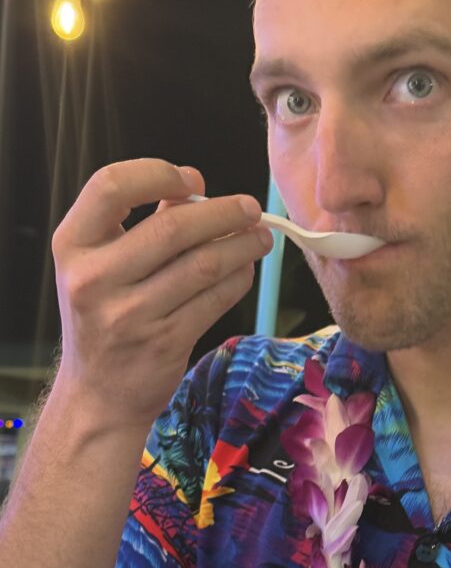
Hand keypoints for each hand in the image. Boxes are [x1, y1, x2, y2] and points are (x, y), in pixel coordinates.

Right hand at [51, 157, 273, 431]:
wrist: (99, 393)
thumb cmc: (104, 318)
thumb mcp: (101, 266)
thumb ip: (142, 223)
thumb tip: (194, 184)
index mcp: (72, 246)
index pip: (111, 186)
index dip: (157, 174)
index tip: (191, 179)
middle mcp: (95, 279)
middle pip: (172, 228)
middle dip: (223, 213)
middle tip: (251, 208)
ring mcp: (130, 314)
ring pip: (202, 265)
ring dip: (241, 246)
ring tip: (261, 237)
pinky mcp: (164, 342)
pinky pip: (214, 300)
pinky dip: (238, 279)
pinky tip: (246, 270)